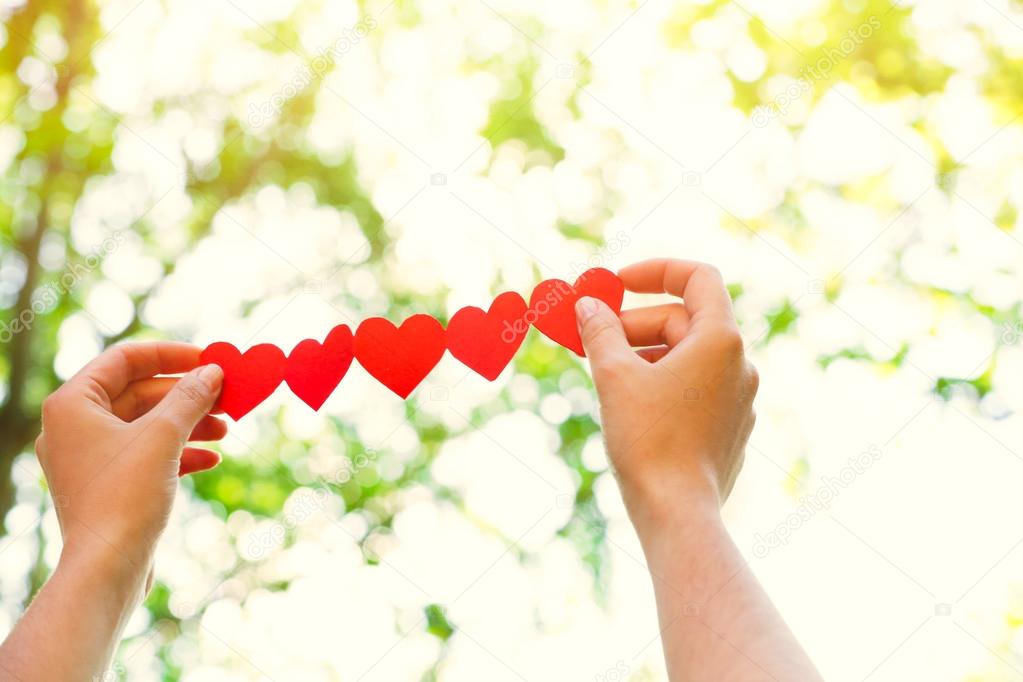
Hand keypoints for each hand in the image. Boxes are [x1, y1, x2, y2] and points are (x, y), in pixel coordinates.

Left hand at [35, 342, 224, 585]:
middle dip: (187, 395)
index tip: (209, 360)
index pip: (125, 359)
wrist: (107, 568)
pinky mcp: (107, 485)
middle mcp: (74, 426)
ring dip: (189, 423)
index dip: (171, 354)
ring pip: (146, 424)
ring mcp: (89, 458)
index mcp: (73, 404)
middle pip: (139, 392)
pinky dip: (179, 451)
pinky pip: (146, 454)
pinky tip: (211, 460)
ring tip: (227, 429)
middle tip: (226, 396)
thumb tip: (212, 372)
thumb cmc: (125, 497)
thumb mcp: (164, 437)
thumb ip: (189, 398)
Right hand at [575, 258, 757, 530]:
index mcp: (721, 341)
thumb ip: (601, 332)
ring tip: (606, 375)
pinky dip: (662, 383)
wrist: (678, 513)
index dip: (656, 271)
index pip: (698, 278)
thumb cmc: (649, 441)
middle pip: (685, 320)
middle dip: (635, 323)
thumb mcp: (614, 377)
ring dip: (645, 354)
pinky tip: (630, 406)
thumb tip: (588, 306)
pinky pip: (695, 388)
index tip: (617, 283)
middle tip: (593, 339)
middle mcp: (740, 365)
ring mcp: (739, 399)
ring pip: (688, 357)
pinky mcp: (730, 429)